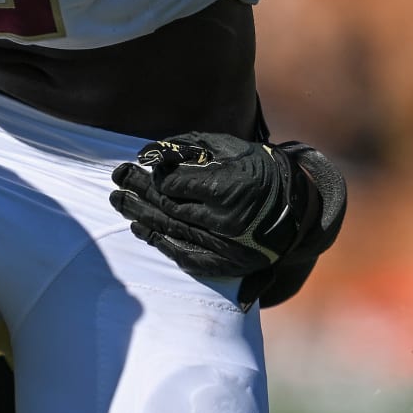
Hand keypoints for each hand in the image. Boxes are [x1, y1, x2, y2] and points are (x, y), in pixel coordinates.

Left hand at [110, 133, 346, 306]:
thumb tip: (153, 152)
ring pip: (172, 231)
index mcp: (226, 189)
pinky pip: (186, 255)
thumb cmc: (259, 169)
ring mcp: (224, 246)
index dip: (152, 177)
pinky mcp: (225, 264)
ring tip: (120, 202)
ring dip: (141, 216)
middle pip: (168, 207)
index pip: (174, 185)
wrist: (295, 207)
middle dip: (138, 193)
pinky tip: (141, 230)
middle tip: (117, 182)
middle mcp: (223, 221)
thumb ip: (191, 149)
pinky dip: (161, 242)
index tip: (136, 166)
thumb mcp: (229, 149)